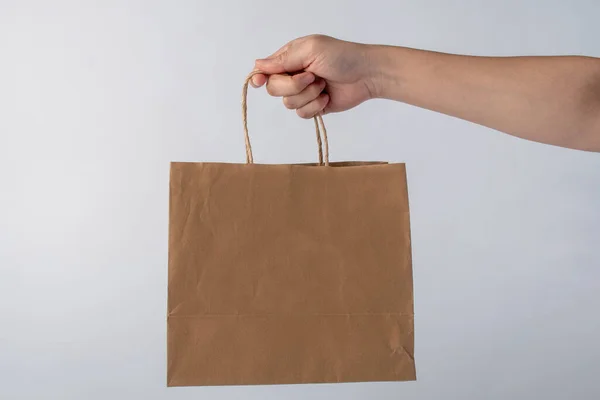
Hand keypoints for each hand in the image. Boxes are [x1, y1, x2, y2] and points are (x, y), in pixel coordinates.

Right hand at [252, 35, 376, 117]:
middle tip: (311, 77)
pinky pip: (302, 114)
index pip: (265, 69)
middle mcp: (294, 75)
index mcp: (290, 58)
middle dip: (292, 86)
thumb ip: (283, 59)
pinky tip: (327, 97)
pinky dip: (315, 106)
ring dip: (308, 95)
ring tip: (323, 85)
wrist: (366, 75)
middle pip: (274, 89)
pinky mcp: (314, 106)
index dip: (259, 76)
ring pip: (288, 103)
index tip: (259, 81)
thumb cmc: (341, 56)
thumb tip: (258, 64)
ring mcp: (304, 92)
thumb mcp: (310, 50)